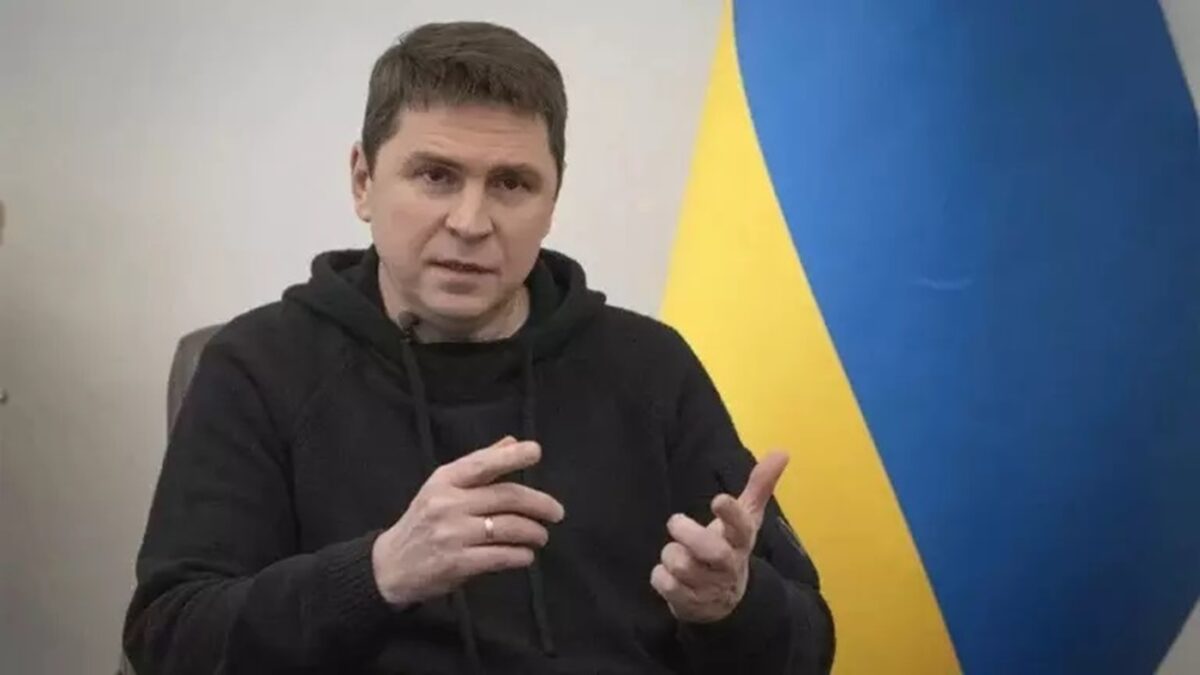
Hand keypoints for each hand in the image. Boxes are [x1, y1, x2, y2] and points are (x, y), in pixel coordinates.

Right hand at [372, 436, 564, 607]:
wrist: (390, 566)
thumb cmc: (423, 522)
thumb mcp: (442, 487)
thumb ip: (478, 466)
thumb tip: (512, 441)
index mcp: (444, 480)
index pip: (483, 463)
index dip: (512, 456)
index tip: (536, 452)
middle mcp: (448, 503)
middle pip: (506, 497)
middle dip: (539, 503)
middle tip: (557, 512)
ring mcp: (452, 534)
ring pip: (509, 527)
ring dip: (534, 532)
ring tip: (541, 536)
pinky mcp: (457, 563)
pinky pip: (501, 556)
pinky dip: (521, 555)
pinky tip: (526, 555)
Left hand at [650, 452, 788, 622]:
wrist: (725, 602)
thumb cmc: (730, 548)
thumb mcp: (746, 519)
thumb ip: (760, 486)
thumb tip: (782, 451)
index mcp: (742, 541)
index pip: (742, 526)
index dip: (730, 513)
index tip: (718, 500)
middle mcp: (728, 565)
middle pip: (711, 550)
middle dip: (689, 534)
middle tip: (676, 522)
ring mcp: (709, 587)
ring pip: (681, 565)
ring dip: (670, 554)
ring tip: (677, 553)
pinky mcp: (689, 603)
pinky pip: (665, 585)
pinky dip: (660, 576)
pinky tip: (669, 575)